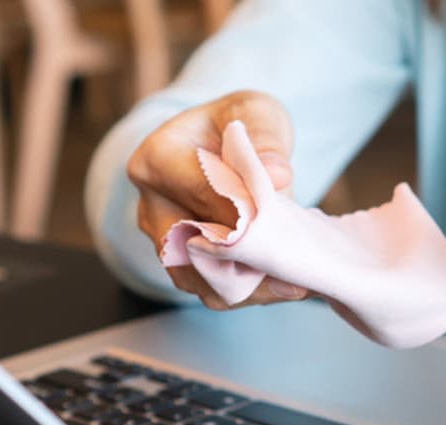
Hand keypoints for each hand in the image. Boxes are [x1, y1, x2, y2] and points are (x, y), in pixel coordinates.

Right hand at [127, 91, 308, 309]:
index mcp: (157, 158)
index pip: (202, 193)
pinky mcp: (183, 263)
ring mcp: (164, 239)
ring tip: (293, 285)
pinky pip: (211, 289)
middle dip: (246, 259)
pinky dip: (247, 292)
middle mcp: (150, 204)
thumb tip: (278, 174)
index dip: (243, 214)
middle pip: (195, 246)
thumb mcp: (256, 111)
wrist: (219, 143)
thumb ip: (266, 138)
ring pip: (200, 279)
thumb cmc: (238, 123)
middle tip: (294, 275)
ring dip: (247, 286)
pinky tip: (284, 287)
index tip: (280, 228)